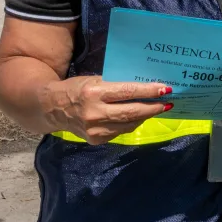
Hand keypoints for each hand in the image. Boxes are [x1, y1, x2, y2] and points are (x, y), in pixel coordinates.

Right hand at [45, 76, 173, 143]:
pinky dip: (132, 123)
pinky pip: (121, 131)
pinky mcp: (97, 140)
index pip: (128, 92)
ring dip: (146, 116)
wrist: (53, 108)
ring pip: (129, 124)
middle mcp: (95, 114)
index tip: (166, 89)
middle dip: (153, 107)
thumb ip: (117, 85)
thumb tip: (145, 87)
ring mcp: (96, 130)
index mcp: (94, 94)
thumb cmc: (77, 88)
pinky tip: (140, 116)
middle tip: (168, 102)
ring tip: (159, 108)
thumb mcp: (95, 80)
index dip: (149, 92)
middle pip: (132, 112)